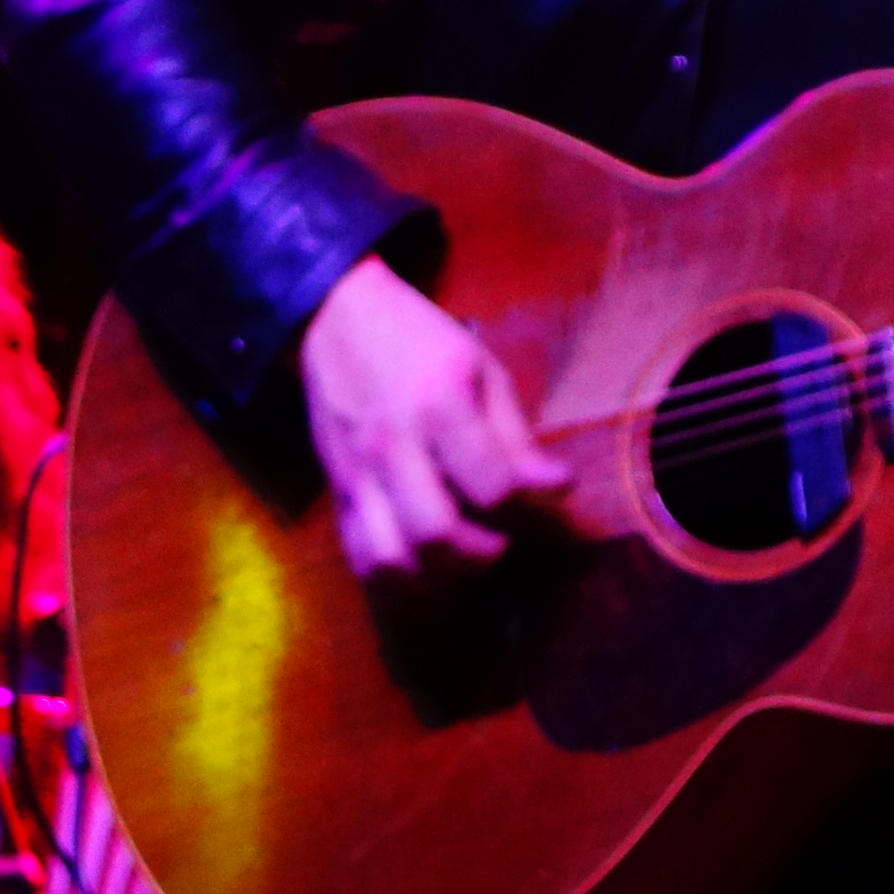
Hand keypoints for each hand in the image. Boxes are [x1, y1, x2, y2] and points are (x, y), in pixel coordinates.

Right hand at [299, 255, 568, 579]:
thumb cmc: (419, 339)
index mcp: (438, 406)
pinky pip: (360, 555)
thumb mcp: (480, 368)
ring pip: (391, 557)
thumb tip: (557, 488)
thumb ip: (515, 436)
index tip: (551, 492)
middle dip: (480, 553)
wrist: (337, 318)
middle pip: (435, 534)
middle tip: (500, 539)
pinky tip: (423, 563)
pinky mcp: (337, 490)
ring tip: (462, 556)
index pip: (492, 487)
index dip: (531, 502)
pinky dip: (395, 576)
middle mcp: (393, 447)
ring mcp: (358, 473)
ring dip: (436, 574)